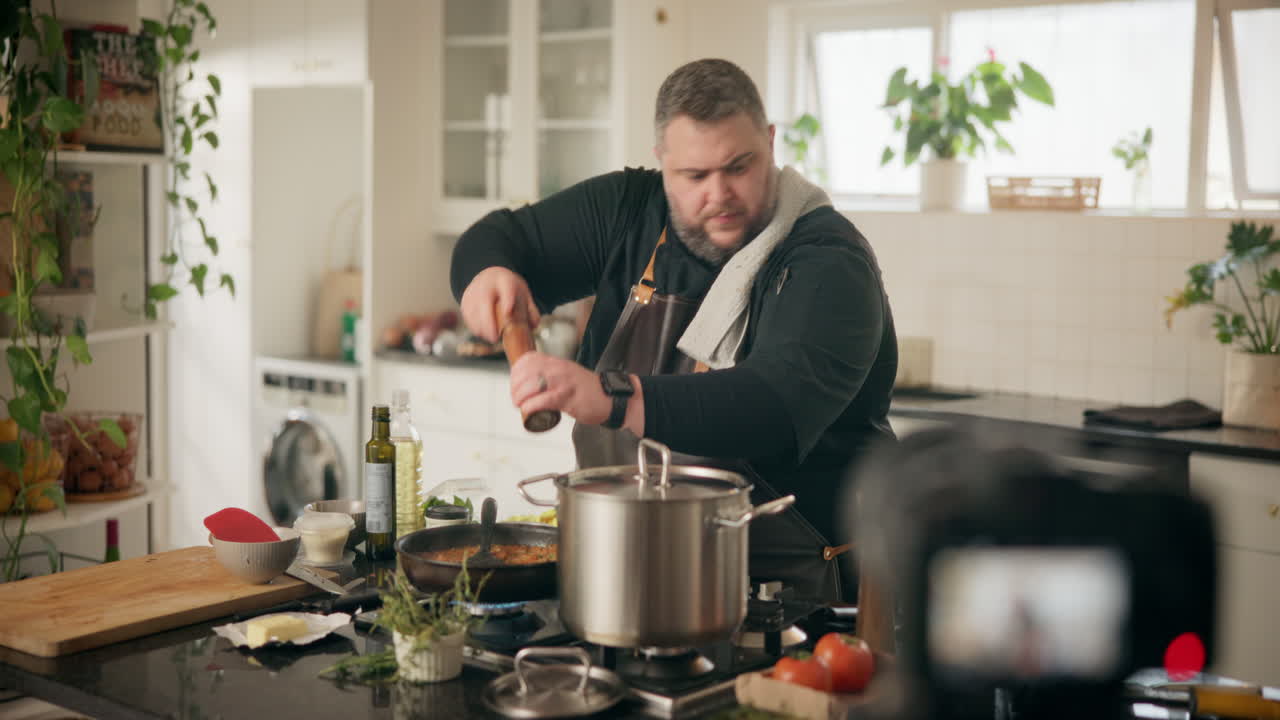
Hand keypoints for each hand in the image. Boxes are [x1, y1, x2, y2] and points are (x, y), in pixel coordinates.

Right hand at [459, 267, 540, 342]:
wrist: (489, 277)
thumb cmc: (507, 290)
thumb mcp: (522, 294)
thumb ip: (530, 309)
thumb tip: (533, 326)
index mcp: (504, 280)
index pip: (506, 287)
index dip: (507, 299)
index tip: (508, 311)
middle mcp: (487, 284)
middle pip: (484, 301)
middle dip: (488, 322)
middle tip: (495, 338)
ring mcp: (473, 292)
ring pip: (473, 312)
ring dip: (482, 328)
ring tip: (492, 337)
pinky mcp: (465, 301)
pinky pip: (468, 317)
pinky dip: (475, 328)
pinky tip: (484, 333)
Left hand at [511, 353, 630, 427]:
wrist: (611, 398)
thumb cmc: (588, 391)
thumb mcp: (567, 375)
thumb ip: (551, 375)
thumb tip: (529, 384)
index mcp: (557, 363)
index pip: (528, 359)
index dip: (515, 372)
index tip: (515, 385)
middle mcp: (558, 369)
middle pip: (524, 373)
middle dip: (515, 388)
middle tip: (516, 400)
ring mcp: (563, 382)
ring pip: (530, 386)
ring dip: (520, 398)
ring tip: (522, 406)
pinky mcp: (567, 398)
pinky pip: (542, 400)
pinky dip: (531, 407)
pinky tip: (529, 412)